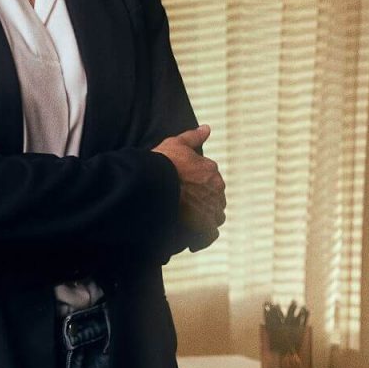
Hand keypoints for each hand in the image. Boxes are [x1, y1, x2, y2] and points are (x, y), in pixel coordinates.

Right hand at [153, 125, 225, 246]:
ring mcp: (211, 207)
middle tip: (184, 208)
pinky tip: (192, 239)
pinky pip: (209, 235)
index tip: (186, 191)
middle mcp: (216, 188)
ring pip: (215, 216)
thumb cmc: (162, 162)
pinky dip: (203, 237)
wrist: (152, 183)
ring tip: (188, 223)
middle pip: (215, 199)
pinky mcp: (205, 225)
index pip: (212, 181)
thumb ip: (193, 137)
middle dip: (203, 203)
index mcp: (211, 170)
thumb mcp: (176, 143)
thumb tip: (207, 128)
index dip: (198, 187)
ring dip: (205, 220)